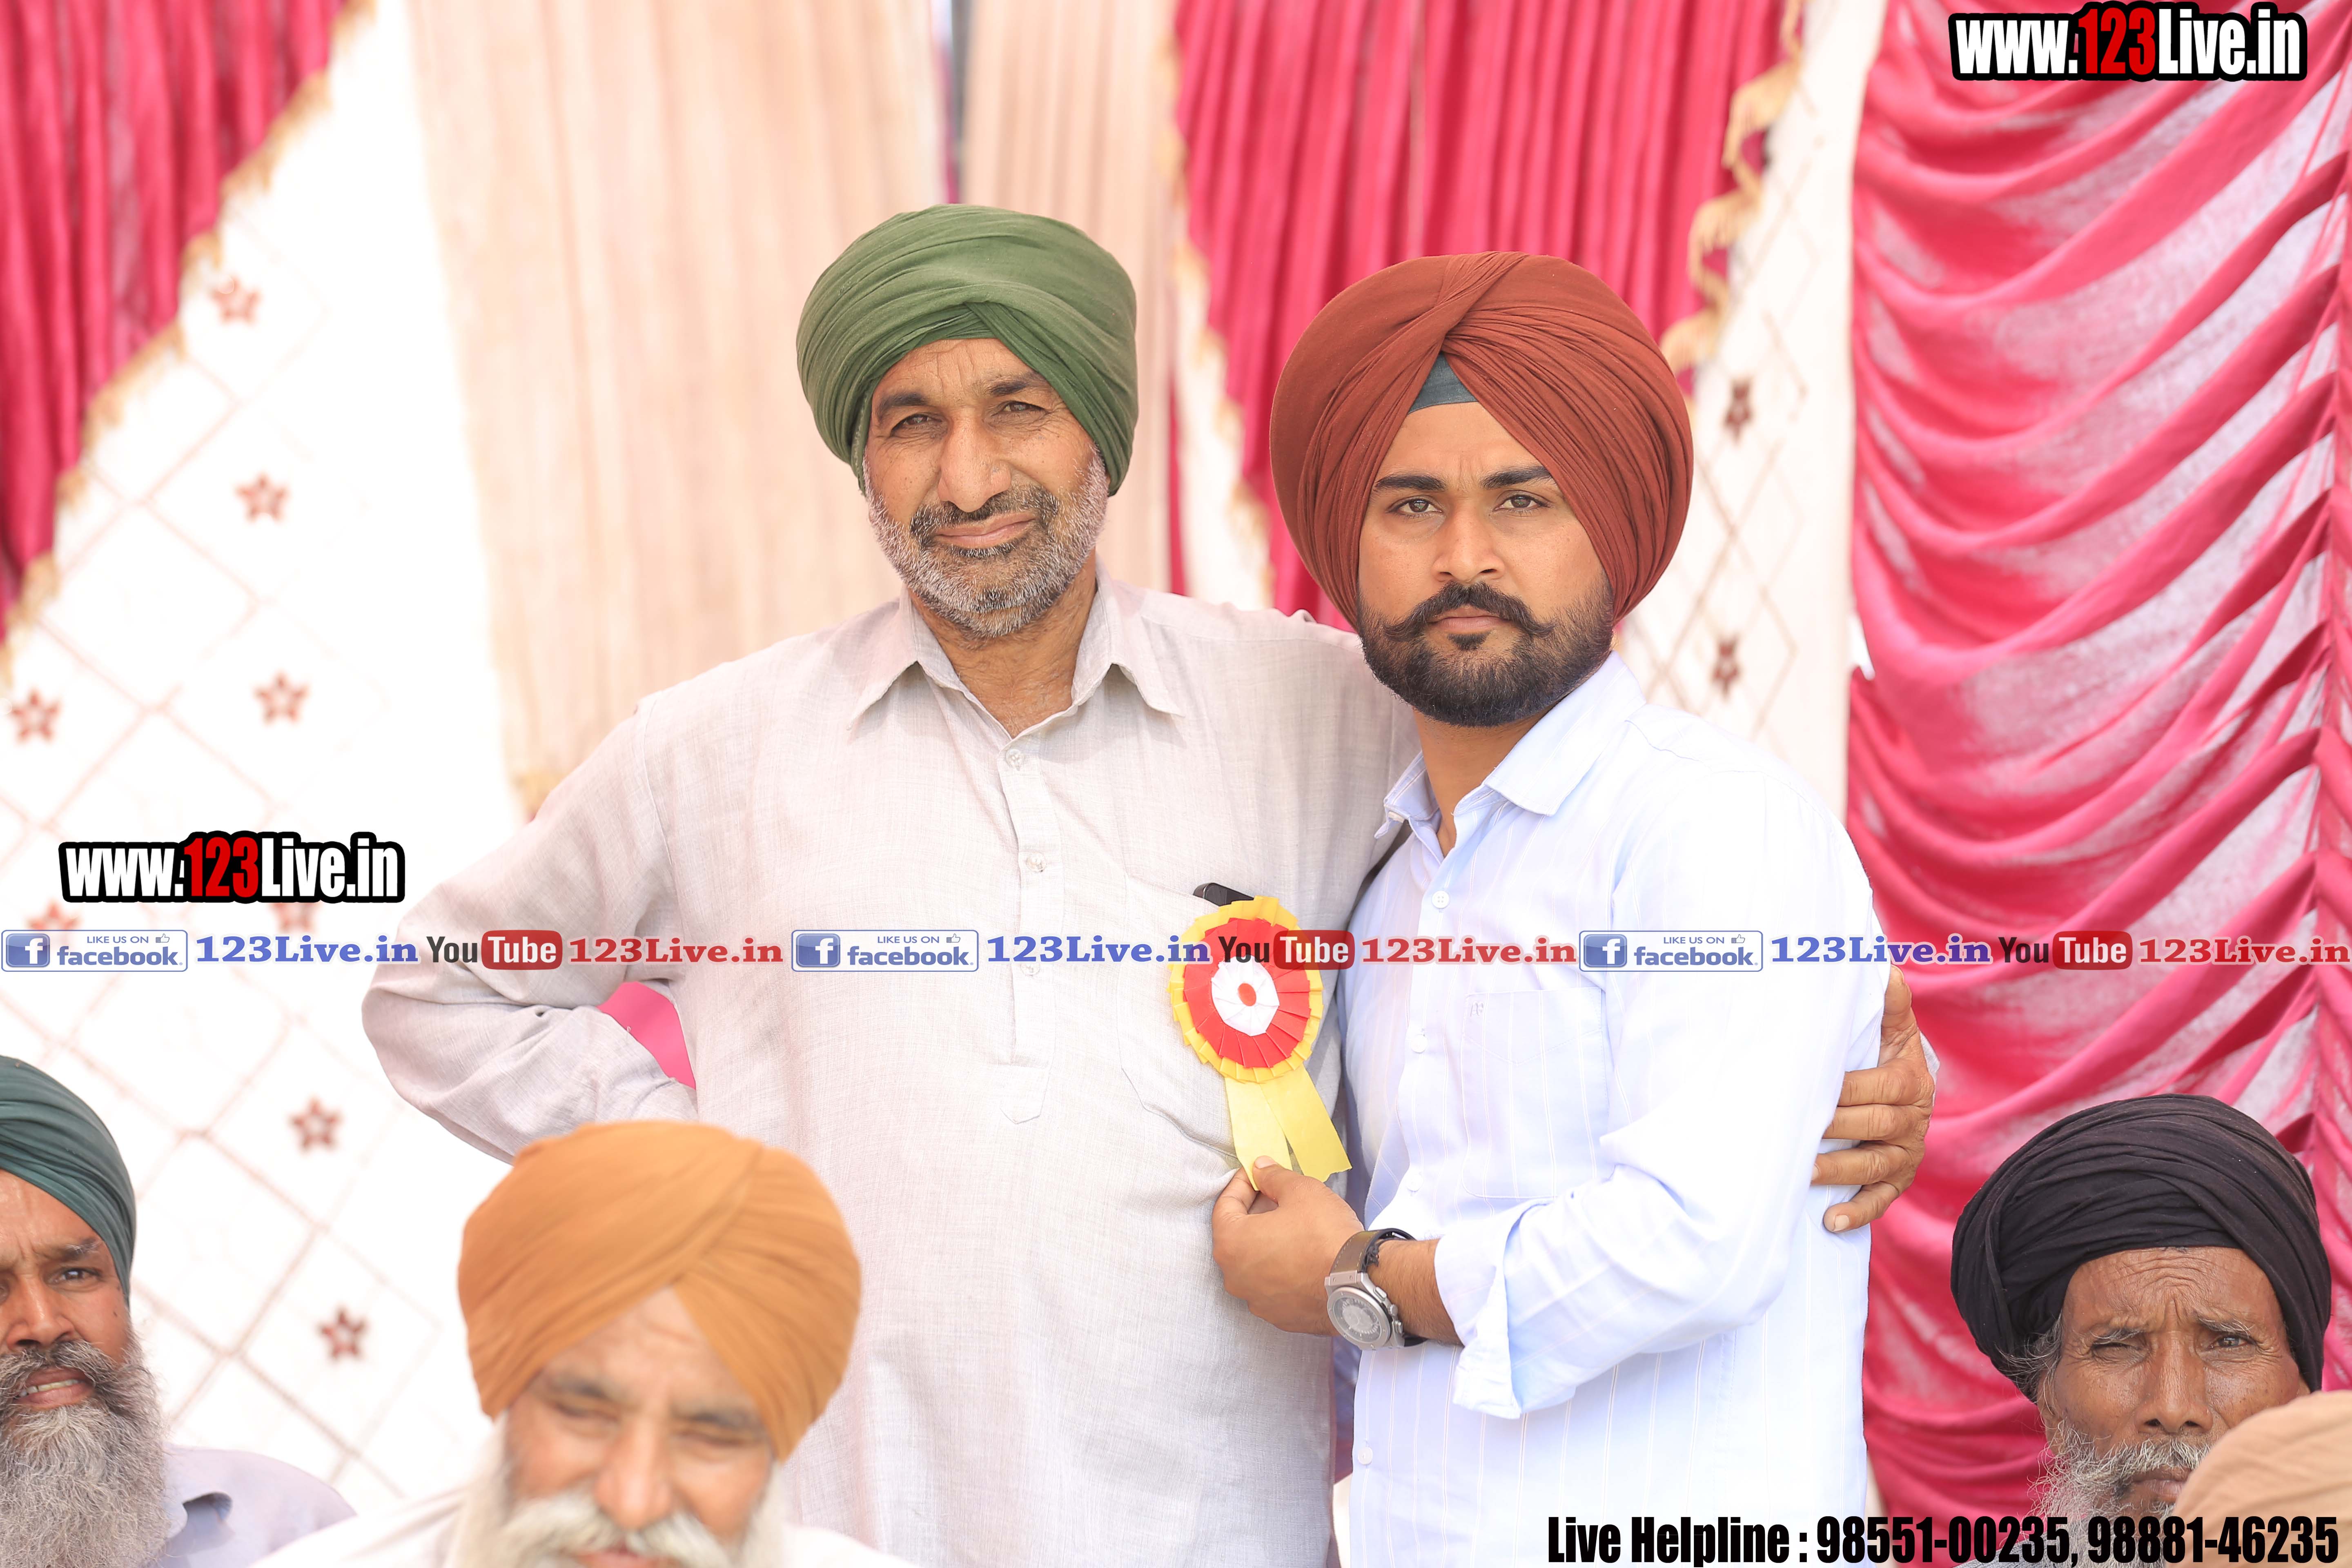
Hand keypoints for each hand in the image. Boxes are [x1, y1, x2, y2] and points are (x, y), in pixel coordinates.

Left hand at [1209, 1160, 1363, 1335]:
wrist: (1358, 1284)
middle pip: (1238, 1235)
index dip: (1242, 1184)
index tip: (1257, 1173)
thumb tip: (1260, 1168)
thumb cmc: (1324, 1235)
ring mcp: (1257, 1301)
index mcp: (1231, 1244)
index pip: (1225, 1206)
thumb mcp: (1301, 1191)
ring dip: (1268, 1242)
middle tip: (1277, 1195)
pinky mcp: (1279, 1316)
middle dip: (1255, 1212)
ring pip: (1255, 1263)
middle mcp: (1235, 1277)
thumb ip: (1274, 1177)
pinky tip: (1302, 1255)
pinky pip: (1273, 1285)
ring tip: (1293, 1225)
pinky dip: (1281, 1268)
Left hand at [1814, 963, 1935, 1231]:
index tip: (1812, 1088)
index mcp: (1910, 1081)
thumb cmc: (1888, 1051)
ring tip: (1802, 1174)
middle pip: (1873, 1126)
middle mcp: (1912, 1120)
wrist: (1910, 1086)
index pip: (1878, 1087)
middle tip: (1795, 1132)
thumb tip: (1880, 964)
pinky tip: (1829, 1222)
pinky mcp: (1897, 1179)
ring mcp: (1905, 1153)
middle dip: (1835, 1129)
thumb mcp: (1894, 1025)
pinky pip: (1881, 1200)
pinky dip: (1857, 1212)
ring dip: (1838, 1173)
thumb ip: (1888, 1000)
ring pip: (1873, 1165)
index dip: (1847, 1089)